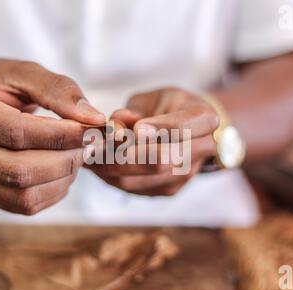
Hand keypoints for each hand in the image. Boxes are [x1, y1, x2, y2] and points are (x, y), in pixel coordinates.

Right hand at [0, 59, 105, 214]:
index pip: (15, 132)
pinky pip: (22, 206)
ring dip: (62, 179)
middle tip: (90, 145)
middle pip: (17, 170)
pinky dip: (53, 192)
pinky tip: (63, 171)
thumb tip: (93, 118)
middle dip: (64, 160)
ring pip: (22, 195)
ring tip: (78, 156)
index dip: (60, 134)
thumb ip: (58, 90)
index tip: (92, 129)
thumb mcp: (23, 73)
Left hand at [88, 88, 217, 195]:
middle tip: (93, 145)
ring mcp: (186, 174)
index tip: (135, 128)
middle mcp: (201, 150)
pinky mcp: (169, 190)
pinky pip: (134, 188)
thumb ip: (135, 111)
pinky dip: (110, 176)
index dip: (157, 129)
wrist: (189, 129)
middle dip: (122, 154)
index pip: (183, 127)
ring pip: (142, 179)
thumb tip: (114, 128)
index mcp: (204, 119)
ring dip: (110, 168)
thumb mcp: (154, 96)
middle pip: (161, 160)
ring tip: (87, 154)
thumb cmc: (169, 106)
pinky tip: (95, 164)